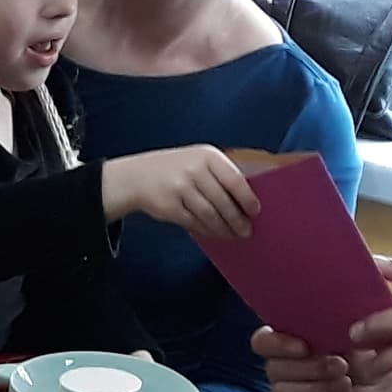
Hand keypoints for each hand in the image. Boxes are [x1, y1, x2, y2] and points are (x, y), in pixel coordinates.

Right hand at [102, 144, 258, 242]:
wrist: (137, 176)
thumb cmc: (175, 169)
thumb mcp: (198, 161)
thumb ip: (220, 175)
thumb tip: (246, 202)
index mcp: (207, 155)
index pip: (234, 179)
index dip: (247, 198)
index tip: (255, 211)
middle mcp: (193, 169)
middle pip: (222, 201)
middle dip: (237, 219)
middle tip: (246, 230)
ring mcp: (179, 187)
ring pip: (209, 214)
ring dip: (223, 228)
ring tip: (232, 235)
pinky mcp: (168, 206)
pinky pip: (194, 222)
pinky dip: (206, 230)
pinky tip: (213, 233)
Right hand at [251, 326, 391, 391]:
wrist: (379, 386)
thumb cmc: (364, 355)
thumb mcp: (354, 336)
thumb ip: (336, 327)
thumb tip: (334, 322)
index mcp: (287, 339)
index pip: (262, 342)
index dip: (277, 345)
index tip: (304, 347)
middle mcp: (280, 365)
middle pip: (274, 368)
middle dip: (310, 367)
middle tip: (341, 365)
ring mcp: (286, 390)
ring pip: (284, 391)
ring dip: (318, 386)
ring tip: (346, 381)